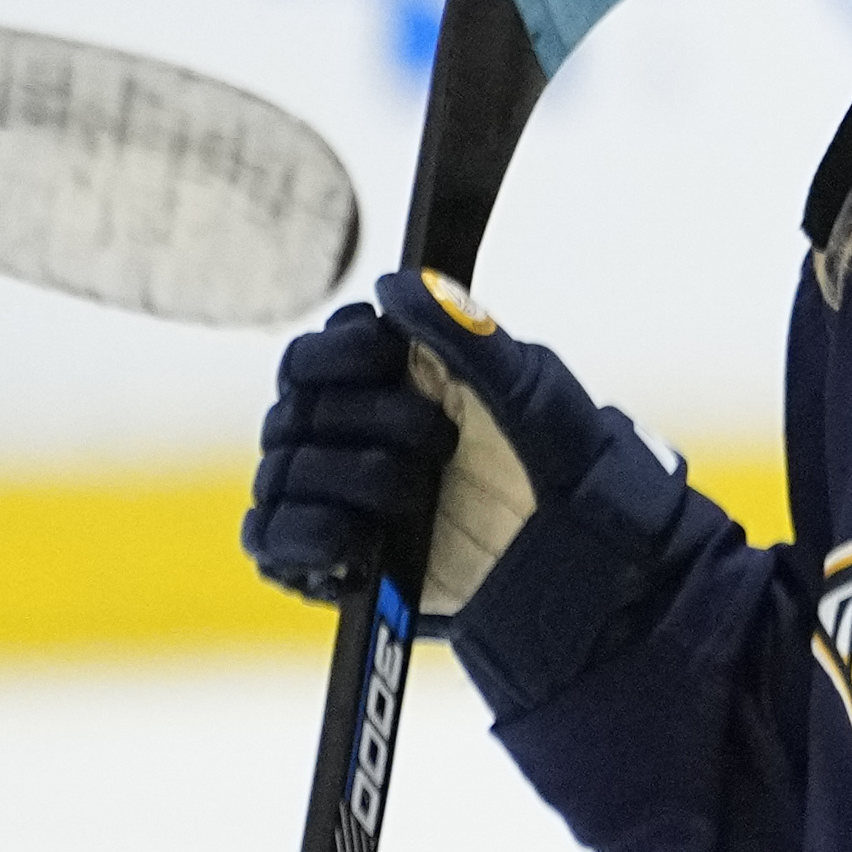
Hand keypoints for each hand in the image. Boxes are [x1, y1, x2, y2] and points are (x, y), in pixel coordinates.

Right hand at [245, 270, 690, 700]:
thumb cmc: (568, 469)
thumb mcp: (529, 390)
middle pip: (293, 409)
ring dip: (346, 480)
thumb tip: (395, 284)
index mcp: (398, 385)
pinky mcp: (327, 560)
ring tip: (410, 496)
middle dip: (362, 420)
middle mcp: (358, 436)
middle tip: (433, 439)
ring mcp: (339, 498)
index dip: (340, 353)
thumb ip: (464, 332)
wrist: (584, 567)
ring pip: (280, 472)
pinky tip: (356, 542)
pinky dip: (304, 536)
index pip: (314, 355)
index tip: (385, 357)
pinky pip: (267, 538)